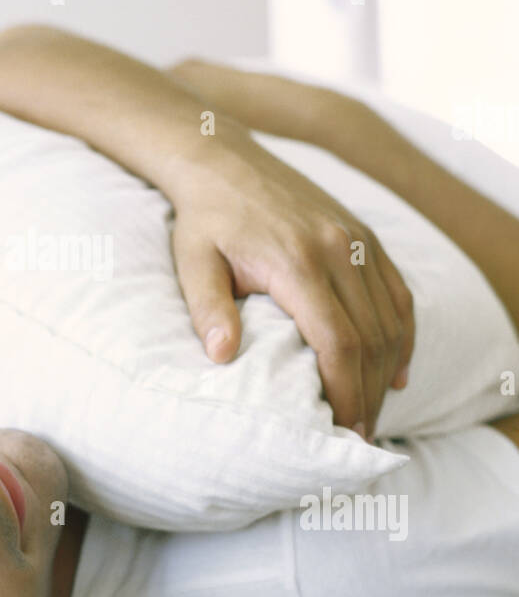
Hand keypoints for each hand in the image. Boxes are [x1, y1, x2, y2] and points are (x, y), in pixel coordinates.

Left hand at [169, 119, 414, 439]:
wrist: (224, 160)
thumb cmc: (204, 220)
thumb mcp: (193, 263)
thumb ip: (208, 309)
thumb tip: (221, 357)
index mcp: (296, 261)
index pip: (338, 341)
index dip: (346, 390)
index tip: (343, 429)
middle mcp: (338, 249)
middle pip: (372, 338)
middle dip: (368, 394)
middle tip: (359, 436)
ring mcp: (357, 239)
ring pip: (391, 319)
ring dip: (387, 371)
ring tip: (372, 413)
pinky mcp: (364, 234)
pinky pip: (397, 292)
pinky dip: (402, 335)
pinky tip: (395, 371)